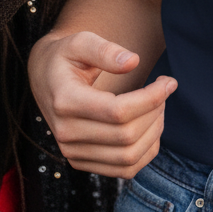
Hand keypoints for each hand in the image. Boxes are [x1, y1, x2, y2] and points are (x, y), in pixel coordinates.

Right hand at [28, 30, 176, 177]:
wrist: (44, 77)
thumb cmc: (65, 56)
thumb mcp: (80, 41)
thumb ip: (105, 50)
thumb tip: (133, 61)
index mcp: (65, 101)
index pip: (118, 111)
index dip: (150, 98)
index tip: (168, 81)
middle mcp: (66, 132)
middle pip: (126, 136)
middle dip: (155, 112)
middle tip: (164, 89)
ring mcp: (72, 151)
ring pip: (127, 158)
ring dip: (154, 133)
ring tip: (159, 106)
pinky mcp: (80, 161)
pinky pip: (123, 170)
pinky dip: (145, 153)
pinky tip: (150, 127)